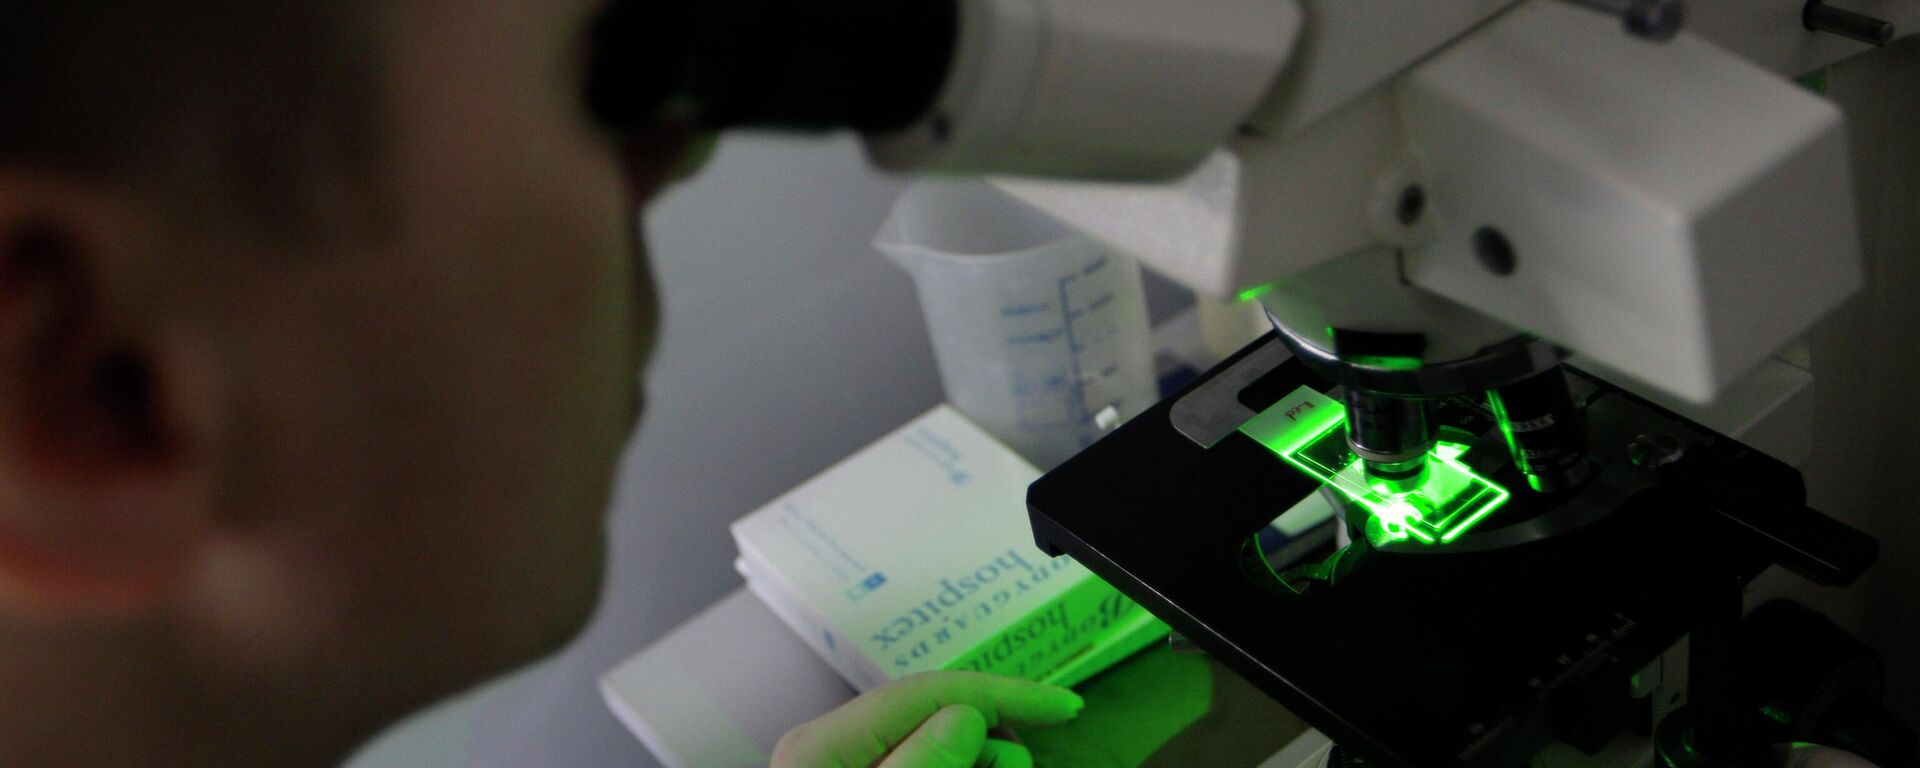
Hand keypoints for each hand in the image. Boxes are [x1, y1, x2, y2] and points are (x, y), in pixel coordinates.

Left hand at [771, 672, 1084, 767]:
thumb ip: (921, 767)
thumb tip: (965, 718)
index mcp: (825, 747)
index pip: (932, 691)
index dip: (1004, 694)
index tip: (1065, 708)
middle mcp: (834, 754)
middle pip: (936, 720)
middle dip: (995, 737)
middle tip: (1030, 766)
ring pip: (937, 750)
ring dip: (982, 760)